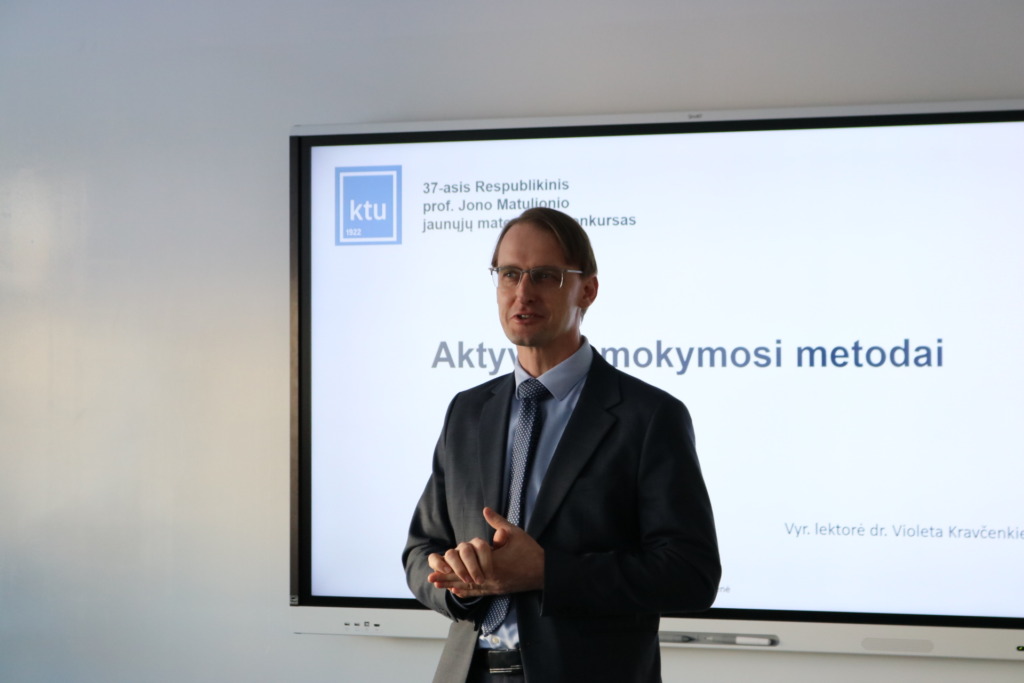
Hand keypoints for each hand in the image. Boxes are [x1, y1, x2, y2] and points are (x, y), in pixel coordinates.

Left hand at [427, 507, 544, 597]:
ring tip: (438, 585)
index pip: (468, 565)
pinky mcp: (498, 591)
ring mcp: (494, 587)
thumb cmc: (530, 551)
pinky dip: (467, 593)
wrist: (544, 572)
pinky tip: (457, 592)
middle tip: (430, 579)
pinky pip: (479, 593)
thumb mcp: (514, 533)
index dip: (453, 565)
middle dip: (447, 578)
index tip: (438, 564)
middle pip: (464, 580)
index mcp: (493, 564)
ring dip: (453, 586)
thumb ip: (498, 522)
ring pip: (470, 588)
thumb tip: (485, 509)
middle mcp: (491, 578)